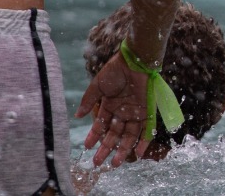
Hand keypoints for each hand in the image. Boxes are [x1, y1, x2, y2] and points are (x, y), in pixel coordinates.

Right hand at [75, 53, 150, 167]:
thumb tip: (77, 116)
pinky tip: (137, 154)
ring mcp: (135, 112)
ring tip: (114, 163)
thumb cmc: (116, 70)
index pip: (101, 125)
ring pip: (129, 135)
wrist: (135, 61)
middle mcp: (123, 111)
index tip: (86, 147)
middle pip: (114, 133)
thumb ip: (88, 101)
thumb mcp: (98, 86)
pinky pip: (147, 129)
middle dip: (106, 148)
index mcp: (110, 105)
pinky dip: (143, 141)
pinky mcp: (147, 110)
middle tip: (98, 162)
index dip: (94, 136)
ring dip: (122, 149)